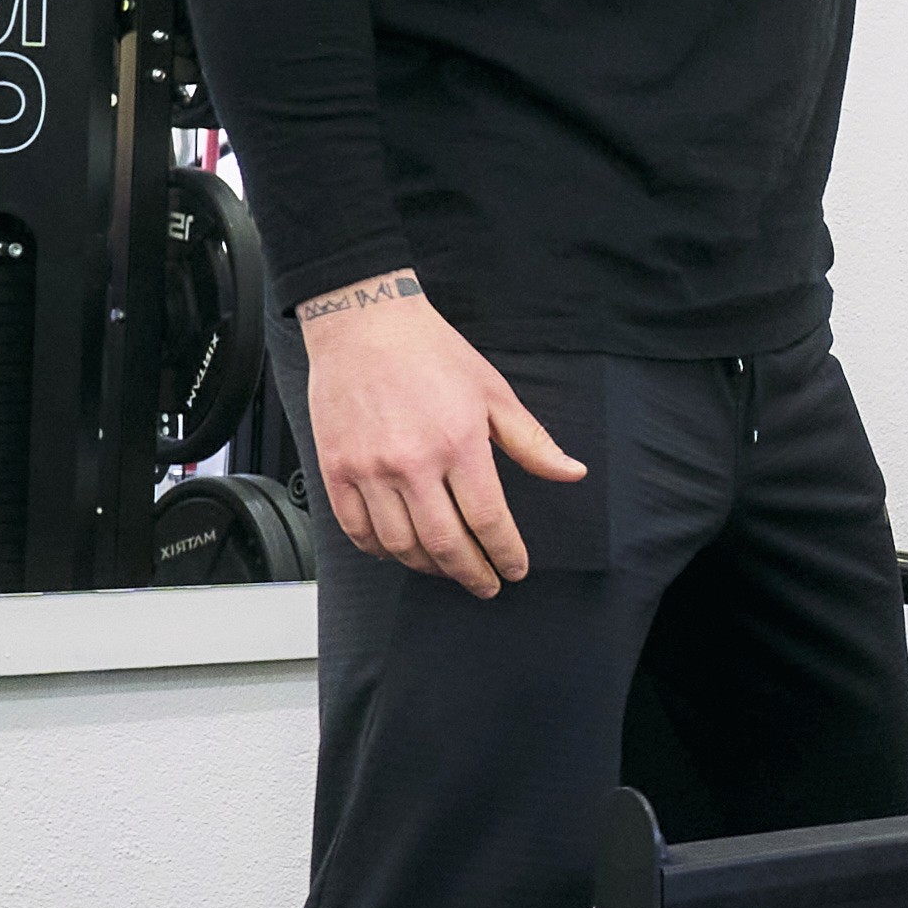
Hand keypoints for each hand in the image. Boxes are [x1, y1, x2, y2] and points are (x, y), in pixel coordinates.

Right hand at [300, 284, 581, 596]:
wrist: (363, 322)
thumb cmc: (430, 352)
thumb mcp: (493, 392)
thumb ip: (532, 442)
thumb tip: (572, 473)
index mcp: (459, 443)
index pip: (488, 520)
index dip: (506, 554)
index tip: (514, 570)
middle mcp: (412, 462)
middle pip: (445, 544)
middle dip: (471, 574)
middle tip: (486, 585)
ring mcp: (369, 469)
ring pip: (400, 545)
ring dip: (429, 567)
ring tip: (448, 568)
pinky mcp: (335, 469)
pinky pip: (357, 530)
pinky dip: (381, 550)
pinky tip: (400, 550)